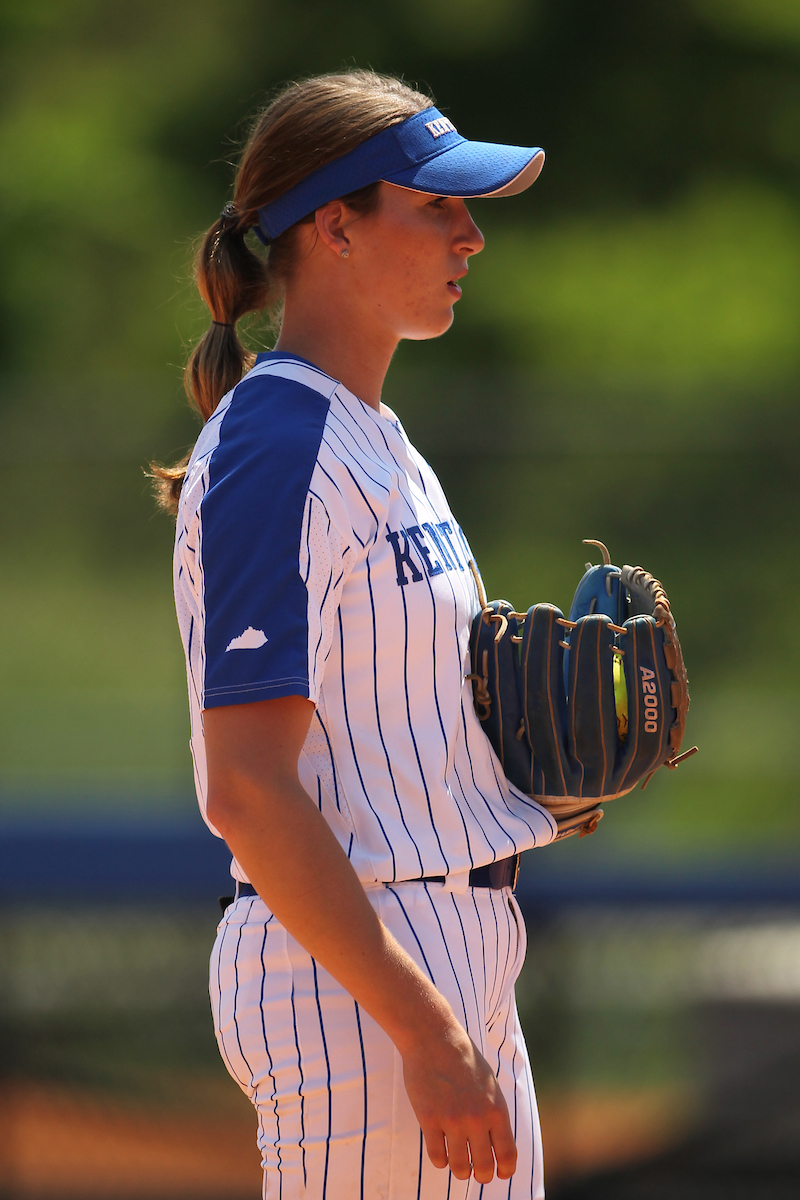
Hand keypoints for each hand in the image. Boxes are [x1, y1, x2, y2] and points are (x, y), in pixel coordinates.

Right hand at [401, 1024, 516, 1183]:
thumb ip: (494, 1113)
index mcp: (497, 1109)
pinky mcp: (429, 1119)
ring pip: (459, 1168)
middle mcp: (477, 1119)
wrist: (434, 1037)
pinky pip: (437, 1157)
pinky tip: (440, 1149)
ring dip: (460, 1170)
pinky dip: (440, 1160)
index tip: (500, 1173)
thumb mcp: (490, 1084)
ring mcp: (452, 1121)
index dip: (505, 1170)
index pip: (507, 1155)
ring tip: (458, 1163)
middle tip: (476, 1171)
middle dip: (481, 1175)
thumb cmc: (463, 1059)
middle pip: (483, 1168)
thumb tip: (498, 1145)